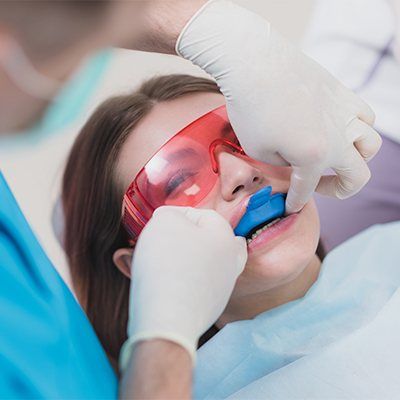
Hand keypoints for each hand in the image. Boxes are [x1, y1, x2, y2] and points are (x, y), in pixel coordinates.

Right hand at [120, 206, 246, 368]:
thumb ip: (170, 214)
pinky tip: (169, 281)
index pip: (203, 215)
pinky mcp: (211, 307)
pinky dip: (186, 280)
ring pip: (208, 263)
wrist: (168, 318)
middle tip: (169, 239)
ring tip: (166, 259)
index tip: (157, 222)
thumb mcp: (164, 222)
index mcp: (225, 236)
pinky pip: (199, 286)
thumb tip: (171, 220)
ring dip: (189, 258)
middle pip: (213, 240)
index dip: (177, 214)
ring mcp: (223, 286)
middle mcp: (231, 261)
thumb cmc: (167, 263)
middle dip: (191, 237)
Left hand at [177, 0, 381, 212]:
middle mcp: (338, 137)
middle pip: (358, 176)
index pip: (307, 189)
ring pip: (370, 145)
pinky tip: (339, 128)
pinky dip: (358, 128)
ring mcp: (344, 113)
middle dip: (340, 190)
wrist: (254, 63)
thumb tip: (294, 161)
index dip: (295, 202)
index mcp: (314, 156)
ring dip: (356, 159)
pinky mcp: (342, 93)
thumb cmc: (251, 109)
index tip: (289, 208)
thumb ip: (283, 164)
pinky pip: (364, 115)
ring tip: (335, 158)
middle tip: (319, 187)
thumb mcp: (258, 150)